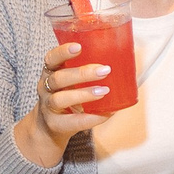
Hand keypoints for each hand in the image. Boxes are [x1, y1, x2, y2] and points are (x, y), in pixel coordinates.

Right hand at [15, 40, 112, 165]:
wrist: (49, 126)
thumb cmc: (67, 96)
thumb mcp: (71, 81)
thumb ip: (90, 71)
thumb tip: (128, 62)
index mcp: (51, 72)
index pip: (52, 58)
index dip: (63, 52)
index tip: (78, 47)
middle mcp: (46, 88)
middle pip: (58, 78)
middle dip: (82, 74)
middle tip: (104, 70)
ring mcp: (48, 107)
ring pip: (61, 99)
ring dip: (84, 94)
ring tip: (104, 91)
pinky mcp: (55, 124)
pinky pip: (72, 121)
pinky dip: (91, 118)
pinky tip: (106, 113)